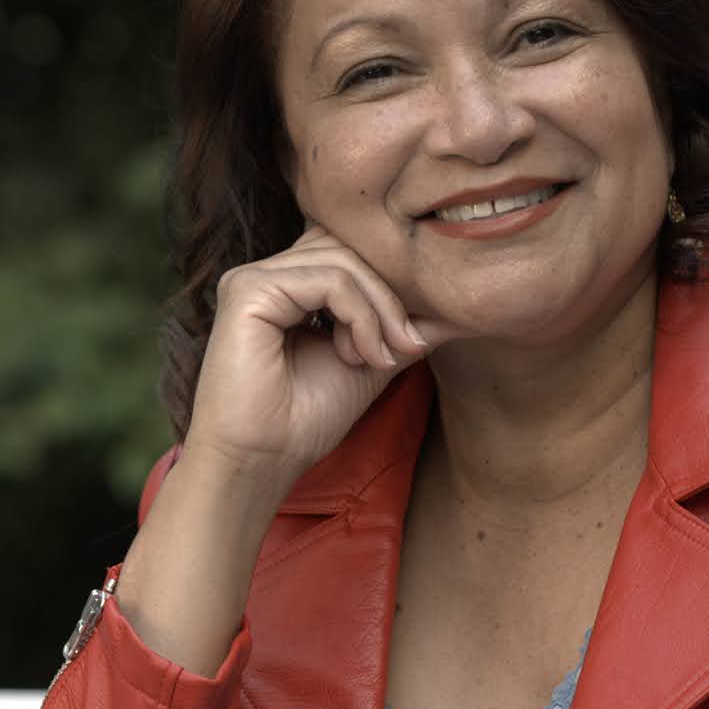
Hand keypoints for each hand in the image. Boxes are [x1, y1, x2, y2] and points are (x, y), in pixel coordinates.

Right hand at [181, 224, 455, 494]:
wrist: (261, 461)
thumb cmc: (304, 420)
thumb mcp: (372, 362)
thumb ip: (404, 327)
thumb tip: (459, 308)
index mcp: (288, 286)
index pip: (351, 251)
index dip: (391, 283)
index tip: (416, 339)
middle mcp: (267, 274)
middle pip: (349, 246)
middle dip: (391, 293)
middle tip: (408, 346)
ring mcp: (253, 279)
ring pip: (343, 261)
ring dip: (379, 310)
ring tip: (381, 358)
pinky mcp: (248, 291)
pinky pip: (328, 281)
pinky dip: (359, 316)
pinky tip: (360, 356)